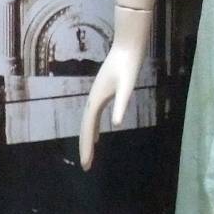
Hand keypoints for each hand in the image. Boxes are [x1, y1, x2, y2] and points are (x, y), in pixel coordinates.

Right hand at [78, 10, 151, 169]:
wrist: (127, 46)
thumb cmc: (129, 65)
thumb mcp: (128, 85)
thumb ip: (122, 104)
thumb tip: (116, 123)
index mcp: (97, 100)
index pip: (88, 129)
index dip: (87, 148)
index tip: (86, 164)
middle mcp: (93, 100)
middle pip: (85, 128)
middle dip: (84, 148)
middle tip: (85, 166)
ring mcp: (97, 97)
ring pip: (88, 123)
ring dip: (87, 140)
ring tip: (89, 155)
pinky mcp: (103, 94)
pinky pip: (95, 116)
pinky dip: (94, 129)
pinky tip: (99, 136)